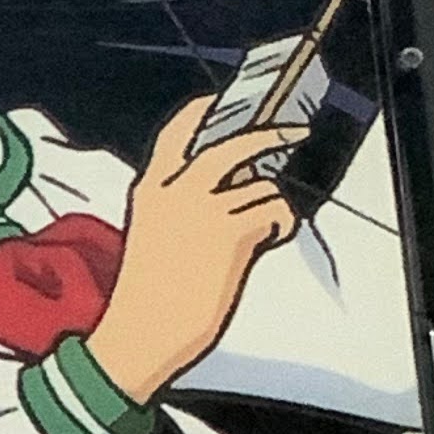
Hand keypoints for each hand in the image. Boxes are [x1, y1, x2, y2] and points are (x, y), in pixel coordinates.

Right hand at [86, 90, 300, 407]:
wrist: (141, 333)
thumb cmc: (146, 295)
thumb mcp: (154, 234)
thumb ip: (182, 204)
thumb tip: (236, 186)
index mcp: (149, 189)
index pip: (179, 130)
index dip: (206, 109)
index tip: (226, 100)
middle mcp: (176, 191)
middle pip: (231, 143)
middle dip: (269, 134)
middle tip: (293, 132)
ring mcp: (204, 210)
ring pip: (261, 185)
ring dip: (271, 204)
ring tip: (265, 226)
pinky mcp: (231, 232)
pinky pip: (274, 211)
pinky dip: (279, 224)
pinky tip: (267, 239)